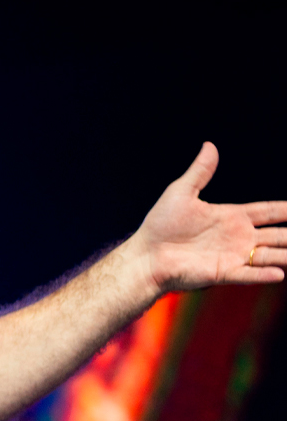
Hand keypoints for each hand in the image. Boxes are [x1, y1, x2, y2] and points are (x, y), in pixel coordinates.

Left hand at [137, 142, 286, 292]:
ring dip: (285, 255)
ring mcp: (232, 256)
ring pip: (270, 255)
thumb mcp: (181, 193)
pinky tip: (278, 273)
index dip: (286, 210)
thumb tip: (209, 145)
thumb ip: (200, 172)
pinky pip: (248, 275)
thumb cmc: (160, 225)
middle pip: (277, 235)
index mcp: (231, 217)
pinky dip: (263, 274)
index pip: (269, 211)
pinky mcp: (223, 272)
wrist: (146, 254)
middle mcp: (238, 237)